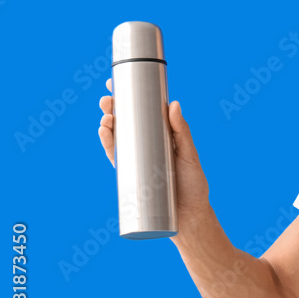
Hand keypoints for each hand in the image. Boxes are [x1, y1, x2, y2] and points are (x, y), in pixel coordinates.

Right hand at [98, 78, 211, 222]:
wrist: (188, 216)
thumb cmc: (193, 184)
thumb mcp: (189, 155)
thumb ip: (181, 132)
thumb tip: (173, 104)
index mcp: (161, 135)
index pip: (143, 111)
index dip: (128, 96)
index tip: (116, 81)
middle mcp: (146, 144)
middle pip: (125, 121)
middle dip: (113, 107)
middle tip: (108, 99)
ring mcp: (136, 159)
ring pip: (116, 136)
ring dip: (107, 123)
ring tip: (108, 115)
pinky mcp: (129, 174)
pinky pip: (114, 155)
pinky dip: (107, 142)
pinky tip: (105, 131)